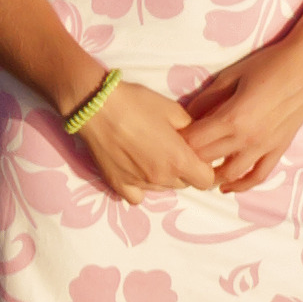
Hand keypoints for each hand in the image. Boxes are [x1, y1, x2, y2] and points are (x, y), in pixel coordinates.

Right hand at [66, 83, 216, 198]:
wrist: (96, 106)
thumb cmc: (138, 104)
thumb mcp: (175, 111)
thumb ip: (192, 131)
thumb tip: (198, 141)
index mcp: (179, 160)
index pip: (206, 180)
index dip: (204, 167)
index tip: (196, 154)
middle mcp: (161, 178)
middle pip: (185, 184)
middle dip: (184, 170)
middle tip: (172, 150)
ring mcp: (138, 184)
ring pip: (163, 189)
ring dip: (163, 177)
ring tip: (151, 155)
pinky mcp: (117, 184)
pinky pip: (137, 197)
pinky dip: (141, 188)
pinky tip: (137, 172)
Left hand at [180, 41, 302, 191]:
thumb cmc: (269, 65)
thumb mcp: (231, 75)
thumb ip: (207, 98)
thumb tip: (186, 115)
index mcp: (231, 118)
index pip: (193, 142)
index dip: (177, 141)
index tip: (170, 136)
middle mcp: (247, 138)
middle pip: (206, 160)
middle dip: (188, 158)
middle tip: (178, 152)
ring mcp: (264, 147)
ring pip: (229, 174)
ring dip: (210, 176)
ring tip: (198, 170)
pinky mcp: (278, 149)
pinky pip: (259, 175)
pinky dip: (242, 185)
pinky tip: (227, 187)